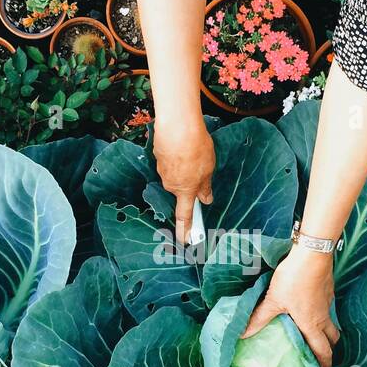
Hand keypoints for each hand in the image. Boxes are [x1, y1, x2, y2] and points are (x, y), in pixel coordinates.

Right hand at [154, 118, 214, 243]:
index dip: (185, 230)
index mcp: (184, 190)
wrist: (177, 125)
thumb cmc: (195, 148)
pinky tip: (184, 145)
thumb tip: (206, 199)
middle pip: (181, 189)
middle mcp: (170, 183)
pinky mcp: (158, 155)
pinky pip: (170, 160)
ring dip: (185, 166)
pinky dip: (178, 156)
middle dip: (190, 182)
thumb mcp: (208, 169)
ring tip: (195, 151)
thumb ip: (205, 186)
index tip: (185, 241)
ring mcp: (162, 169)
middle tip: (201, 167)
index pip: (184, 216)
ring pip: (176, 174)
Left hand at [242, 246, 339, 366]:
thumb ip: (259, 318)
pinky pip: (328, 309)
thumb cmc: (294, 279)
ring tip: (316, 337)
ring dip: (327, 334)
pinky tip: (311, 311)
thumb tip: (243, 334)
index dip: (324, 366)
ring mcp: (328, 303)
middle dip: (329, 352)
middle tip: (321, 360)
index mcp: (312, 324)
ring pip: (332, 324)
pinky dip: (323, 316)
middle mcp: (323, 317)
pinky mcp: (328, 290)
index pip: (322, 351)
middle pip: (332, 340)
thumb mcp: (273, 300)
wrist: (313, 254)